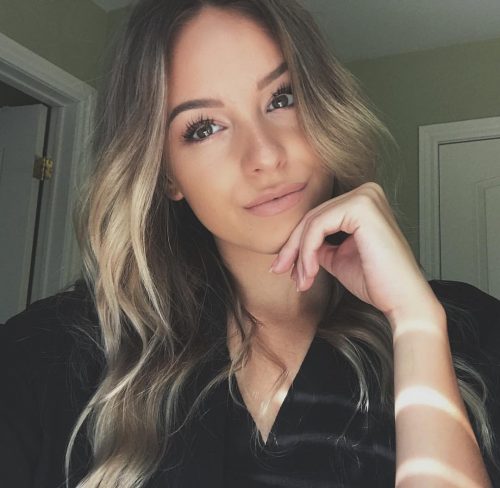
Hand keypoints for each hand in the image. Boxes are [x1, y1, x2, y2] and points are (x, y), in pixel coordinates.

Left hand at [269, 182, 443, 328]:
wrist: (402, 301)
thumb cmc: (376, 282)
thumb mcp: (337, 257)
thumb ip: (319, 244)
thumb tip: (294, 245)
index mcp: (363, 202)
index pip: (319, 217)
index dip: (296, 243)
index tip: (284, 268)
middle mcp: (366, 192)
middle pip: (313, 217)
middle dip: (292, 248)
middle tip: (280, 271)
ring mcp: (366, 196)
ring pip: (312, 222)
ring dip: (300, 254)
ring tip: (301, 280)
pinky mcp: (361, 207)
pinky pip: (318, 226)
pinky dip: (307, 251)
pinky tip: (310, 272)